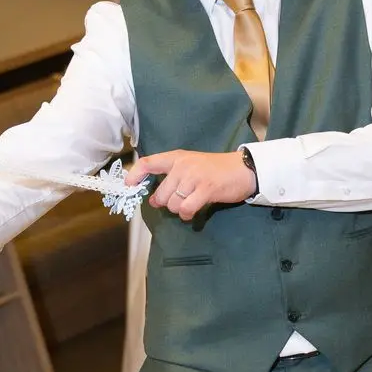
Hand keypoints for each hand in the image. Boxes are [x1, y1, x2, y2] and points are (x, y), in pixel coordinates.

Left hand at [127, 149, 256, 220]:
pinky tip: (193, 212)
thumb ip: (172, 178)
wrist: (243, 169)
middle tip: (178, 202)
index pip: (148, 162)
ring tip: (190, 204)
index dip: (134, 174)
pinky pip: (186, 209)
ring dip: (179, 210)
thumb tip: (153, 200)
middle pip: (160, 194)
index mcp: (177, 157)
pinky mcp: (205, 189)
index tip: (128, 185)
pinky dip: (187, 215)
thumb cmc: (216, 169)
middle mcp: (182, 165)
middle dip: (166, 203)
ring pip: (172, 204)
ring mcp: (194, 177)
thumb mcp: (191, 165)